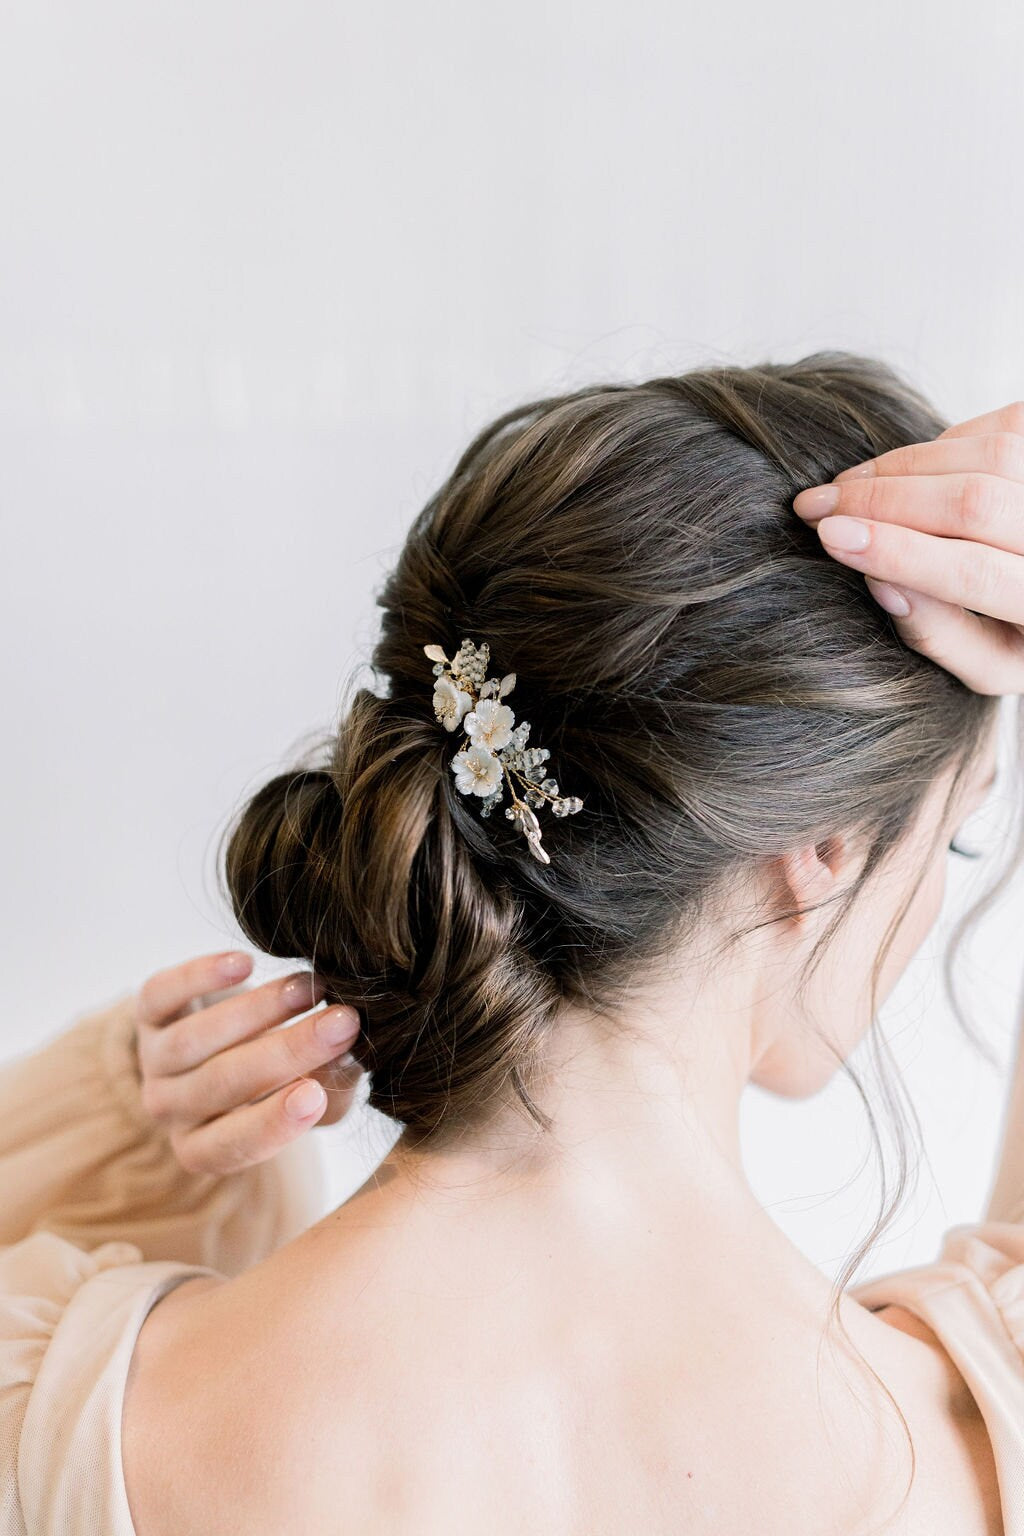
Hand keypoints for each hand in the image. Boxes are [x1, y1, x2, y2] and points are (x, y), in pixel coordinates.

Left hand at [133, 949, 361, 1174]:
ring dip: (258, 1010)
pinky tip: (244, 964)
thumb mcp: (308, 1097)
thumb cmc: (278, 1081)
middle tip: (343, 1022)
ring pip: (195, 1040)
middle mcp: (171, 1109)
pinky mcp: (148, 1014)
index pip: (232, 1146)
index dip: (273, 1124)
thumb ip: (331, 1091)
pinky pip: (162, 996)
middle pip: (222, 1084)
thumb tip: (348, 1059)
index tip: (315, 1096)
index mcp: (204, 1147)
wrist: (230, 1042)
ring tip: (311, 988)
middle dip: (288, 1051)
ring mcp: (154, 1061)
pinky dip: (200, 978)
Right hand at [792, 400, 1023, 693]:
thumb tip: (877, 580)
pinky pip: (1000, 428)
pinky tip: (902, 472)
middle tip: (815, 506)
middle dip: (883, 500)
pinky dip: (939, 446)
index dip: (896, 551)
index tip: (829, 537)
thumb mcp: (992, 666)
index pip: (972, 573)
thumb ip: (940, 635)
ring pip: (986, 455)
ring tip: (844, 489)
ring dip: (900, 467)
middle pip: (974, 504)